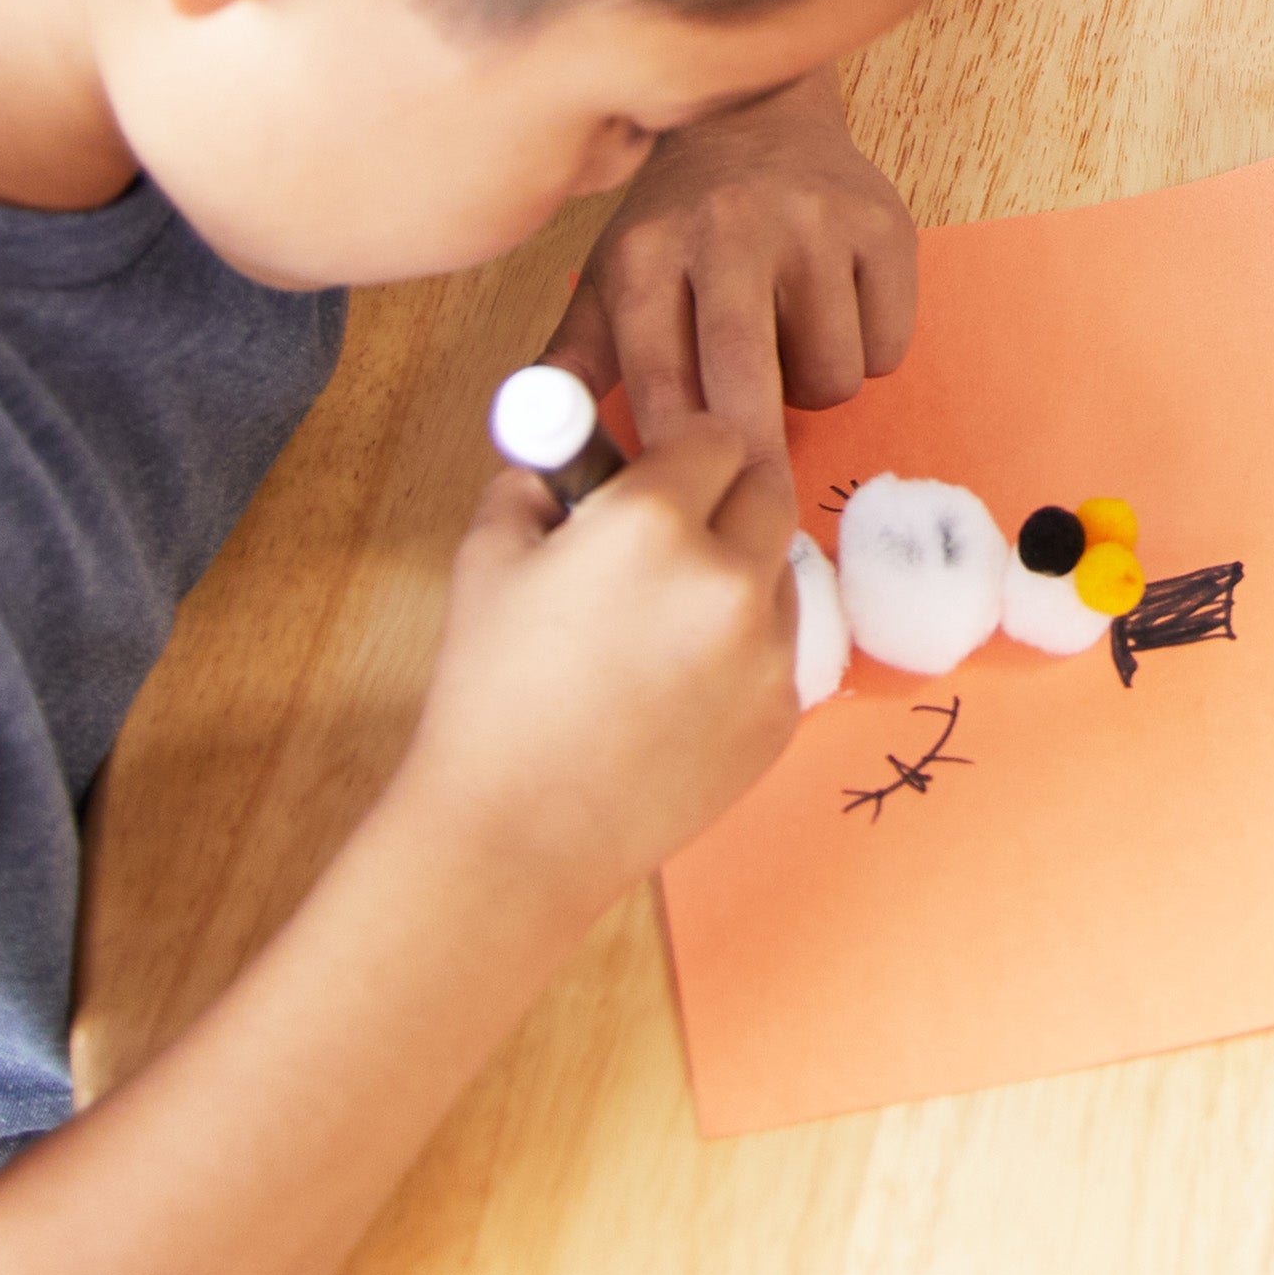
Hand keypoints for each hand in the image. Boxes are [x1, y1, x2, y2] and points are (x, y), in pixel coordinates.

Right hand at [394, 418, 801, 914]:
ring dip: (737, 576)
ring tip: (660, 630)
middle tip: (668, 542)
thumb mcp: (489, 556)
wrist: (513, 838)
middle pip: (766, 490)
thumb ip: (543, 479)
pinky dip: (742, 652)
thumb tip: (579, 447)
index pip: (714, 436)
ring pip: (779, 570)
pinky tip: (676, 689)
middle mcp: (727, 574)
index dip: (681, 454)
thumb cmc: (489, 696)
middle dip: (722, 501)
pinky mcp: (784, 712)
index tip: (658, 475)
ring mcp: (767, 649)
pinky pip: (779, 649)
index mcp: (654, 520)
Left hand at [543, 66, 910, 469]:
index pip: (659, 378)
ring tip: (790, 349)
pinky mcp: (884, 226)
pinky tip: (837, 315)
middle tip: (764, 499)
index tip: (686, 508)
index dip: (673, 454)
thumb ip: (575, 360)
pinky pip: (887, 343)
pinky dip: (868, 352)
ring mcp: (815, 221)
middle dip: (754, 456)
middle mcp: (730, 226)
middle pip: (748, 372)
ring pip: (831, 371)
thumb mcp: (611, 274)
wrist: (759, 116)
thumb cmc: (678, 217)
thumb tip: (533, 444)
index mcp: (648, 250)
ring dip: (814, 388)